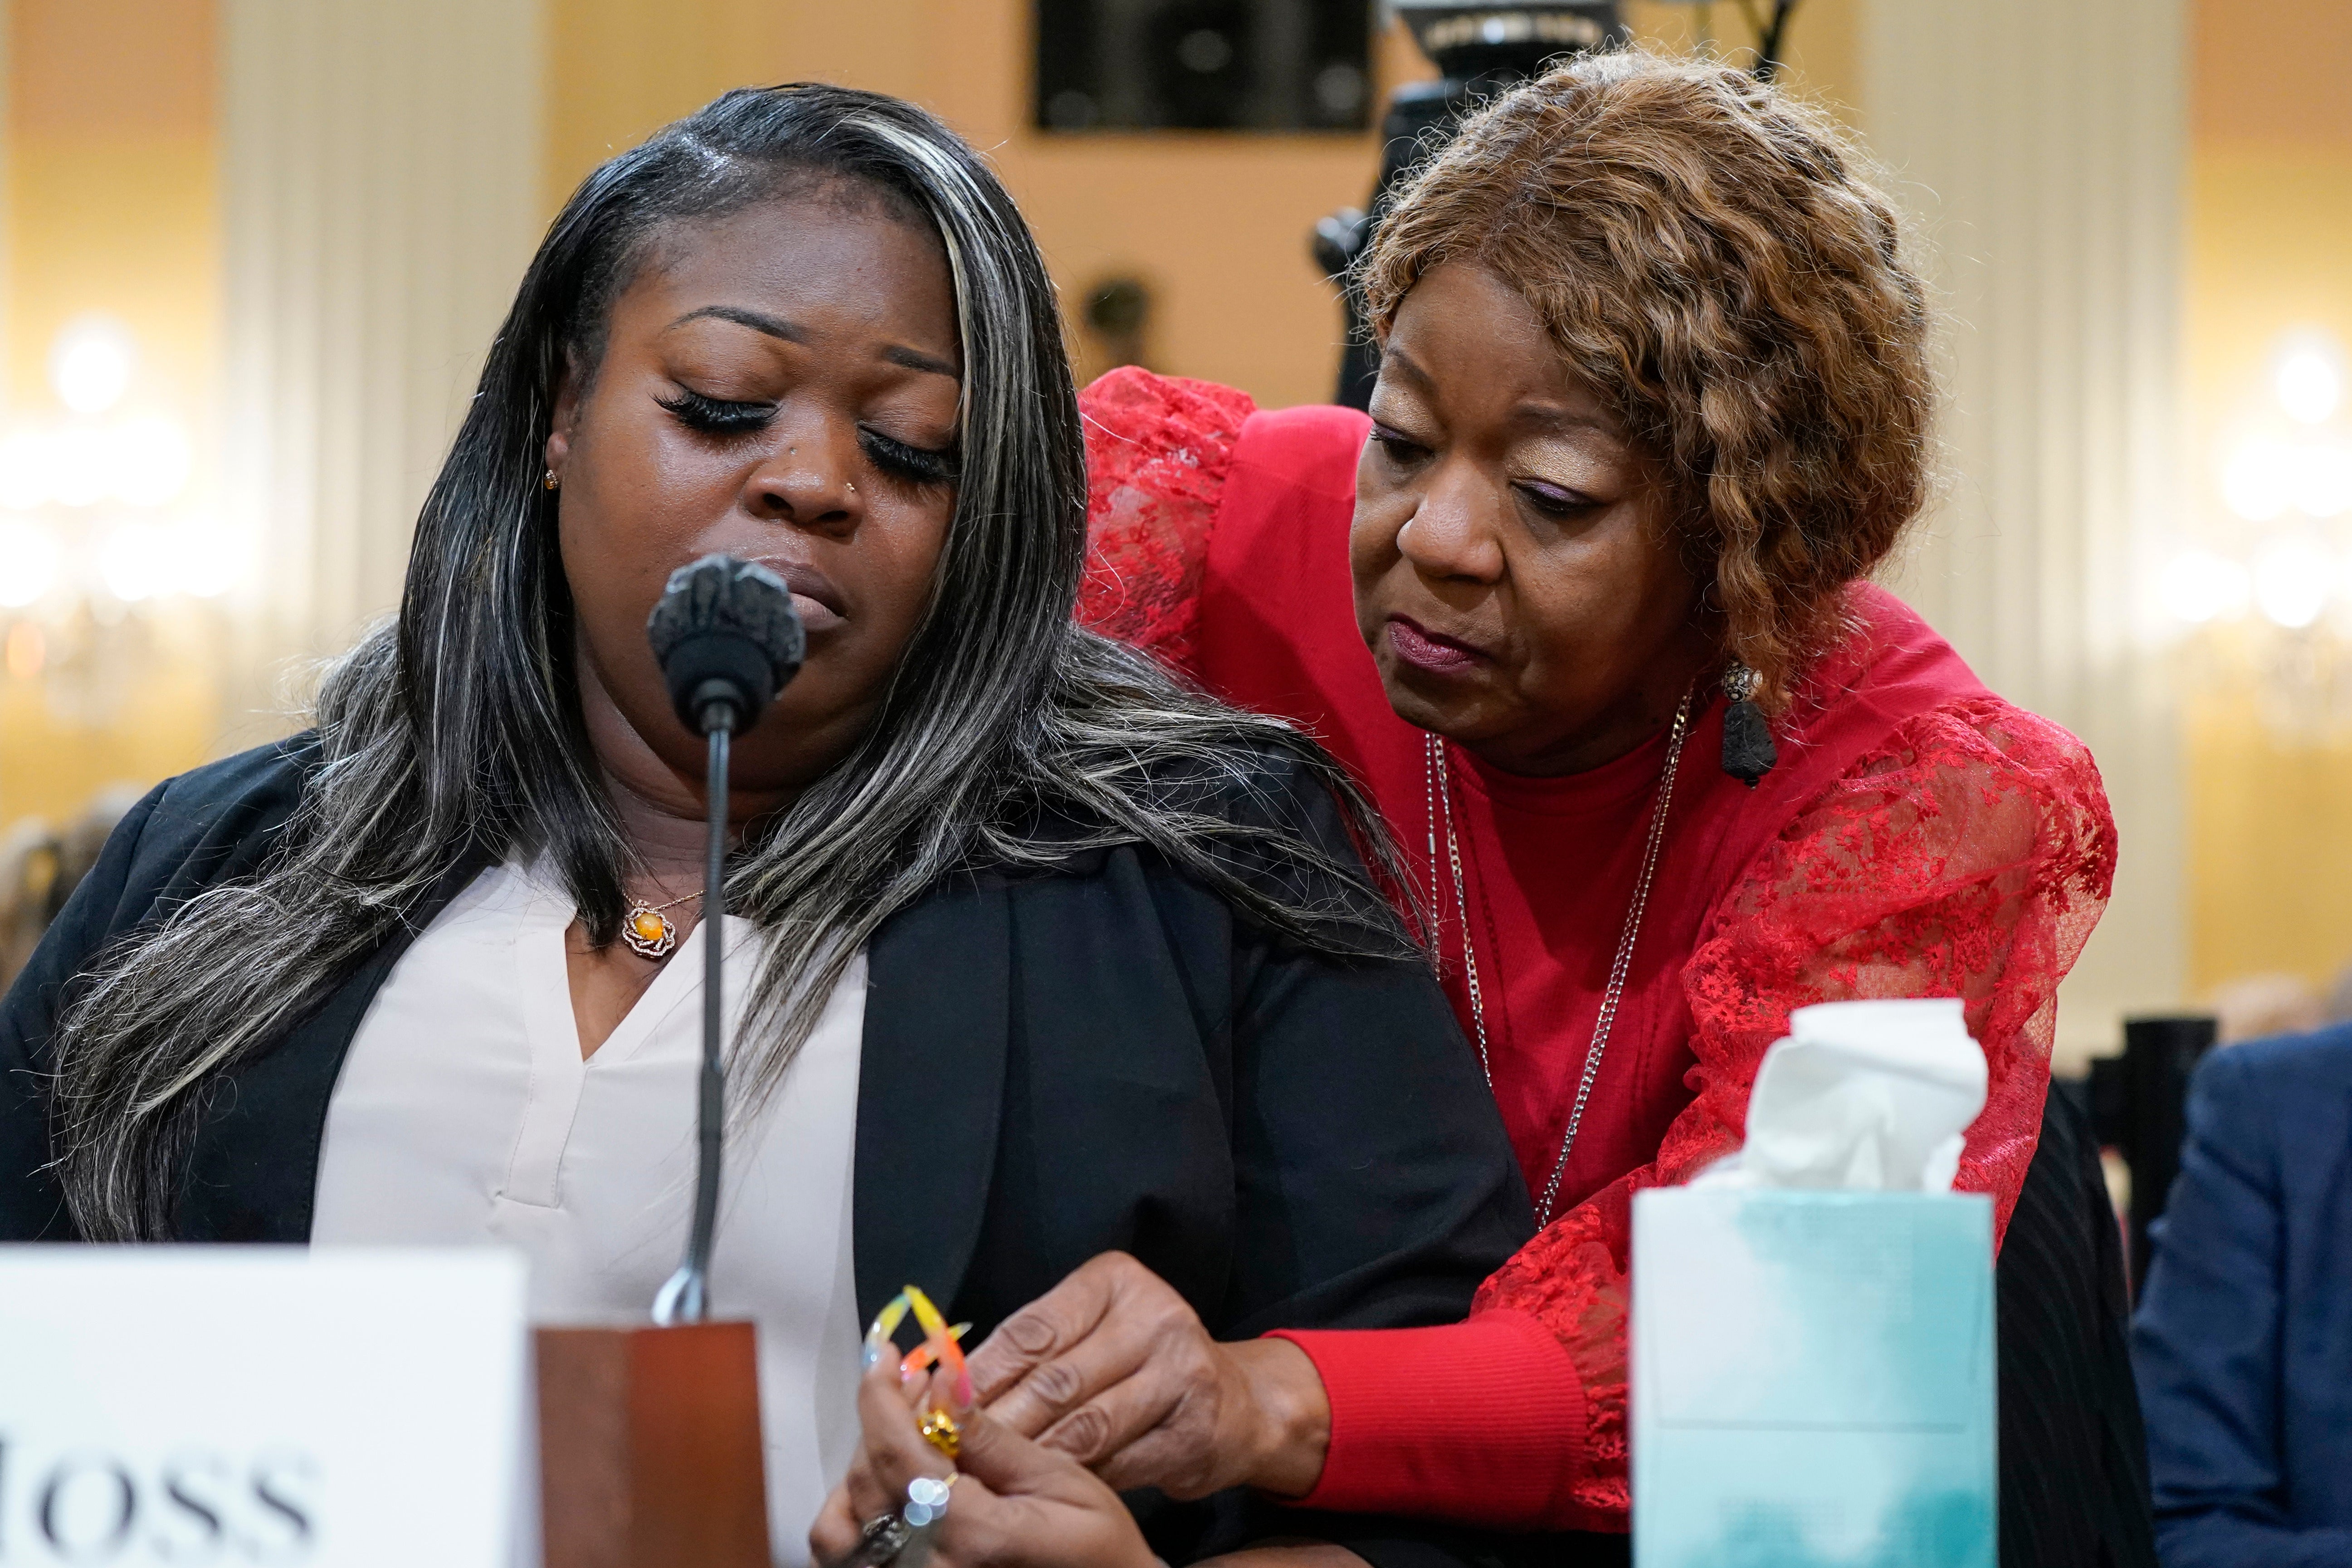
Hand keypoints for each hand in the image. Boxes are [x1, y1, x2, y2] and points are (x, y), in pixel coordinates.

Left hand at [810, 1357, 1157, 1567]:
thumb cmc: (1096, 1551)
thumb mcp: (1061, 1482)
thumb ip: (992, 1436)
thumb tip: (944, 1379)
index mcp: (970, 1535)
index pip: (897, 1453)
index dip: (881, 1395)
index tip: (885, 1355)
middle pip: (867, 1479)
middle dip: (883, 1418)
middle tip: (916, 1381)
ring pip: (841, 1523)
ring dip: (862, 1466)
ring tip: (903, 1433)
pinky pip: (849, 1555)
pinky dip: (853, 1514)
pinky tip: (892, 1484)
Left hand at [965, 1251, 1330, 1498]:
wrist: (1237, 1404)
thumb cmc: (1140, 1363)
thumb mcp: (1090, 1333)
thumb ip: (1031, 1351)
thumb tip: (944, 1384)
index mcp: (1117, 1282)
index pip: (1032, 1330)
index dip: (978, 1374)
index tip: (934, 1405)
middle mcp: (1156, 1318)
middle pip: (1054, 1382)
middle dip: (996, 1424)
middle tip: (948, 1454)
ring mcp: (1183, 1374)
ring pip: (1084, 1428)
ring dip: (1030, 1458)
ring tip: (987, 1477)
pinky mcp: (1194, 1430)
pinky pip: (1118, 1463)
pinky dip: (1077, 1480)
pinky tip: (1046, 1491)